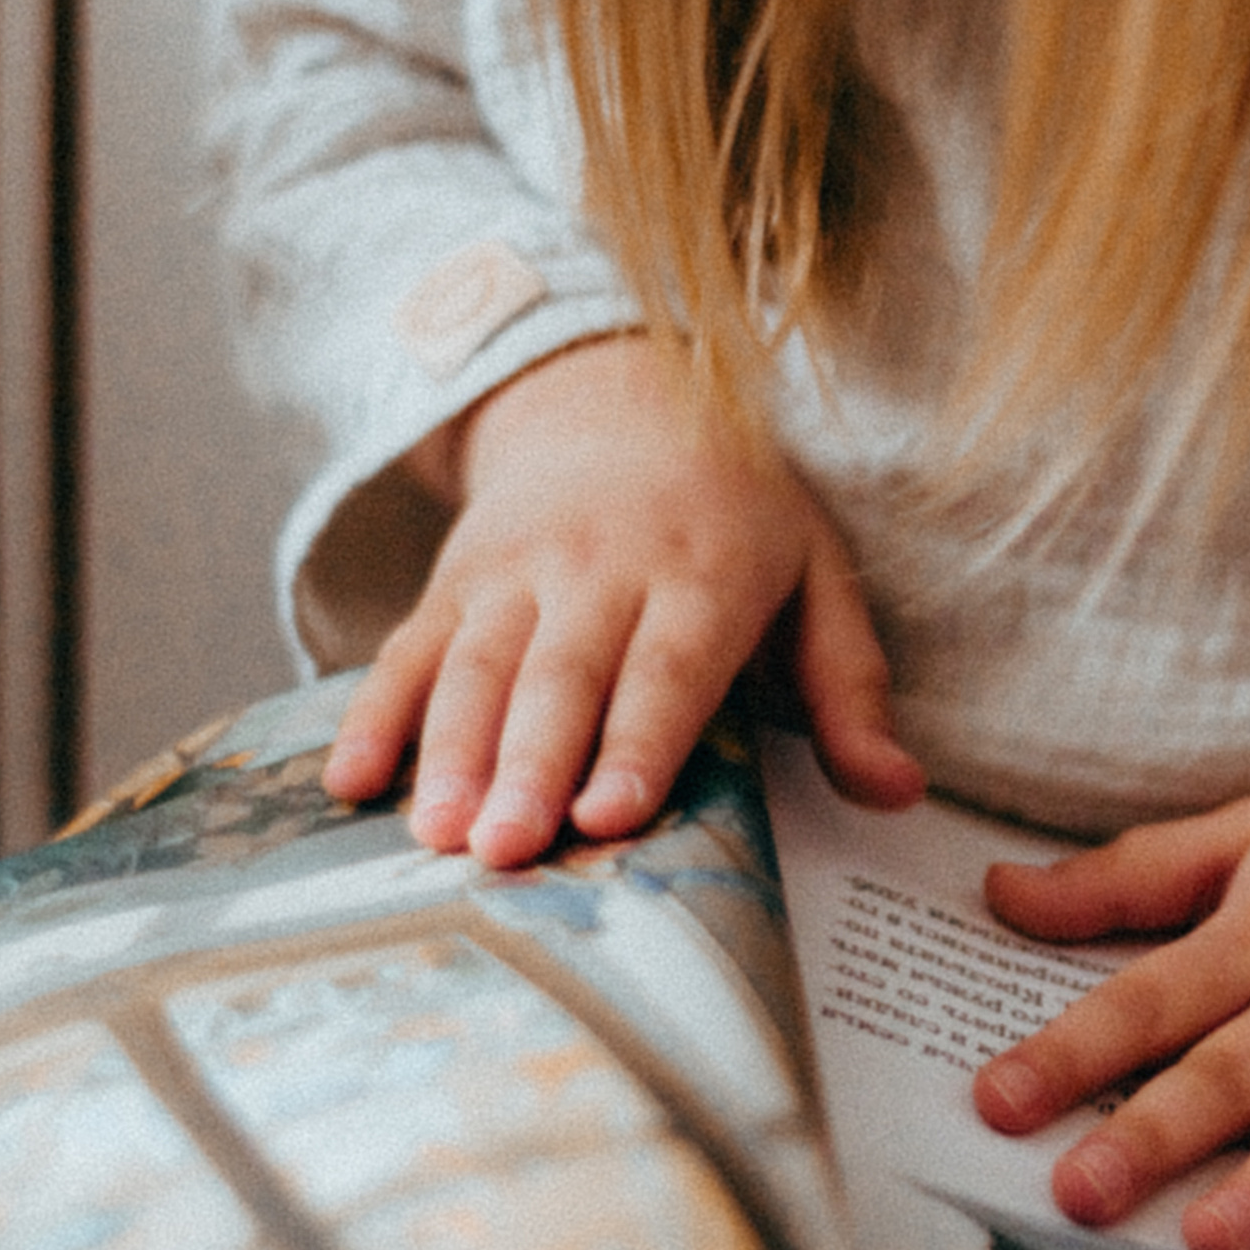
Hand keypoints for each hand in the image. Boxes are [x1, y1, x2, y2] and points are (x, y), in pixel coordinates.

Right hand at [322, 334, 921, 863]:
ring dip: (451, 753)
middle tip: (507, 850)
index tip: (609, 814)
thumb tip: (900, 790)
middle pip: (561, 677)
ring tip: (437, 836)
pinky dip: (373, 714)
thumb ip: (850, 687)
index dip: (636, 741)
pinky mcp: (455, 579)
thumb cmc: (735, 513)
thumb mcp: (817, 576)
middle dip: (531, 767)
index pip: (668, 668)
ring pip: (478, 668)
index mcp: (704, 573)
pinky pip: (408, 649)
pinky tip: (350, 782)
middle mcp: (602, 568)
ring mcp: (518, 571)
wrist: (619, 399)